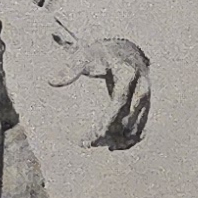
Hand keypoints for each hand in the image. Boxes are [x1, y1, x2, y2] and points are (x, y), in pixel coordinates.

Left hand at [48, 36, 154, 150]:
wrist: (124, 51)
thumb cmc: (101, 54)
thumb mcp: (85, 56)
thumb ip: (71, 69)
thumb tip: (51, 81)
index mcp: (127, 73)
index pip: (119, 100)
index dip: (109, 118)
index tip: (97, 133)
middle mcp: (141, 86)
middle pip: (130, 115)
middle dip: (113, 132)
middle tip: (93, 142)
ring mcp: (146, 97)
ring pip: (138, 124)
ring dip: (121, 140)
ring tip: (99, 146)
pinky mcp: (146, 106)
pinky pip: (142, 127)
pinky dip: (129, 139)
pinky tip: (112, 147)